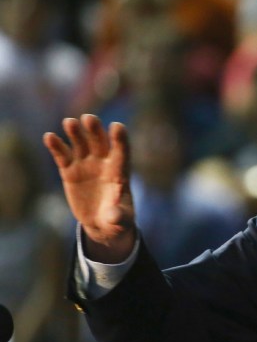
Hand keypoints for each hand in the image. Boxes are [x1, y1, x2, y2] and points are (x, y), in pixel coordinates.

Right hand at [43, 114, 135, 261]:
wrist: (101, 222)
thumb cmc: (117, 219)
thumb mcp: (121, 221)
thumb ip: (119, 217)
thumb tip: (114, 216)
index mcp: (120, 172)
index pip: (122, 152)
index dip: (120, 140)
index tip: (117, 126)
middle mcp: (103, 164)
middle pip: (100, 143)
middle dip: (95, 130)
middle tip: (88, 118)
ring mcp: (86, 165)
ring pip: (80, 145)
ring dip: (75, 133)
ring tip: (70, 122)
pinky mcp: (70, 172)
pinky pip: (63, 156)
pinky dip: (56, 146)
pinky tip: (49, 137)